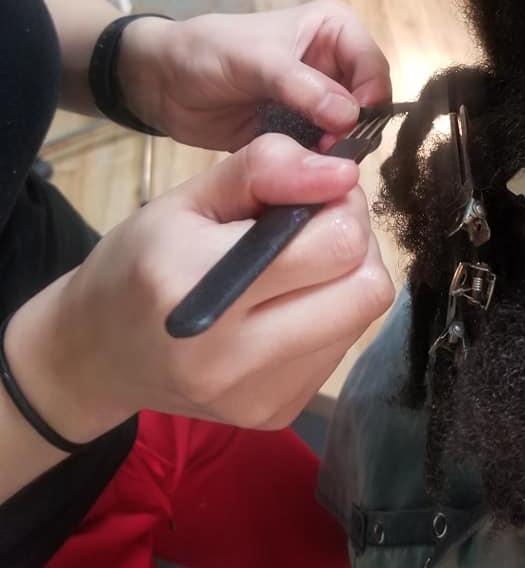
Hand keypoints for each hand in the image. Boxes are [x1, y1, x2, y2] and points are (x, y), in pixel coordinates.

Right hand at [6, 135, 394, 441]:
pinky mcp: (276, 414)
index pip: (335, 243)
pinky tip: (287, 303)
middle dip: (354, 240)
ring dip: (347, 278)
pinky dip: (329, 313)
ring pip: (363, 317)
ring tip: (300, 263)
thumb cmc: (140, 262)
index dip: (339, 204)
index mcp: (202, 286)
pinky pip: (340, 348)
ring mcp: (259, 396)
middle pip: (366, 288)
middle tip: (316, 224)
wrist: (98, 354)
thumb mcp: (186, 199)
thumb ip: (264, 170)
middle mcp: (233, 356)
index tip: (314, 192)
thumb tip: (343, 171)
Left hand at [117, 1, 391, 149]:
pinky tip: (304, 173)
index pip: (374, 66)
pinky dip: (319, 164)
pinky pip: (325, 152)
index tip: (347, 127)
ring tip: (314, 164)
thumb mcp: (256, 60)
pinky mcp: (303, 132)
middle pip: (370, 104)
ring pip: (351, 132)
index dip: (369, 97)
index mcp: (335, 30)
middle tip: (330, 152)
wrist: (163, 82)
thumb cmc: (207, 52)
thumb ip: (302, 86)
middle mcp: (336, 64)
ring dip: (338, 151)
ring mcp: (321, 101)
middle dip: (355, 130)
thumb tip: (351, 116)